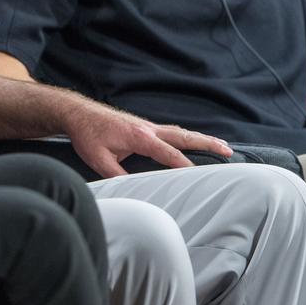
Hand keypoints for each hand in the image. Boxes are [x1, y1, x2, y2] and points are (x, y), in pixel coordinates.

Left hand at [64, 99, 232, 178]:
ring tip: (222, 146)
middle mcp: (147, 128)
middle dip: (207, 143)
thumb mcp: (98, 160)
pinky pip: (171, 131)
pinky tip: (193, 141)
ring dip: (201, 138)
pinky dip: (186, 136)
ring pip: (179, 132)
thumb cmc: (87, 135)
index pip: (169, 154)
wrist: (77, 113)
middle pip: (183, 136)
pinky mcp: (143, 126)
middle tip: (228, 152)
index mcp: (139, 136)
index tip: (202, 176)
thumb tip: (133, 191)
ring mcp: (146, 125)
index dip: (185, 166)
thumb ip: (116, 176)